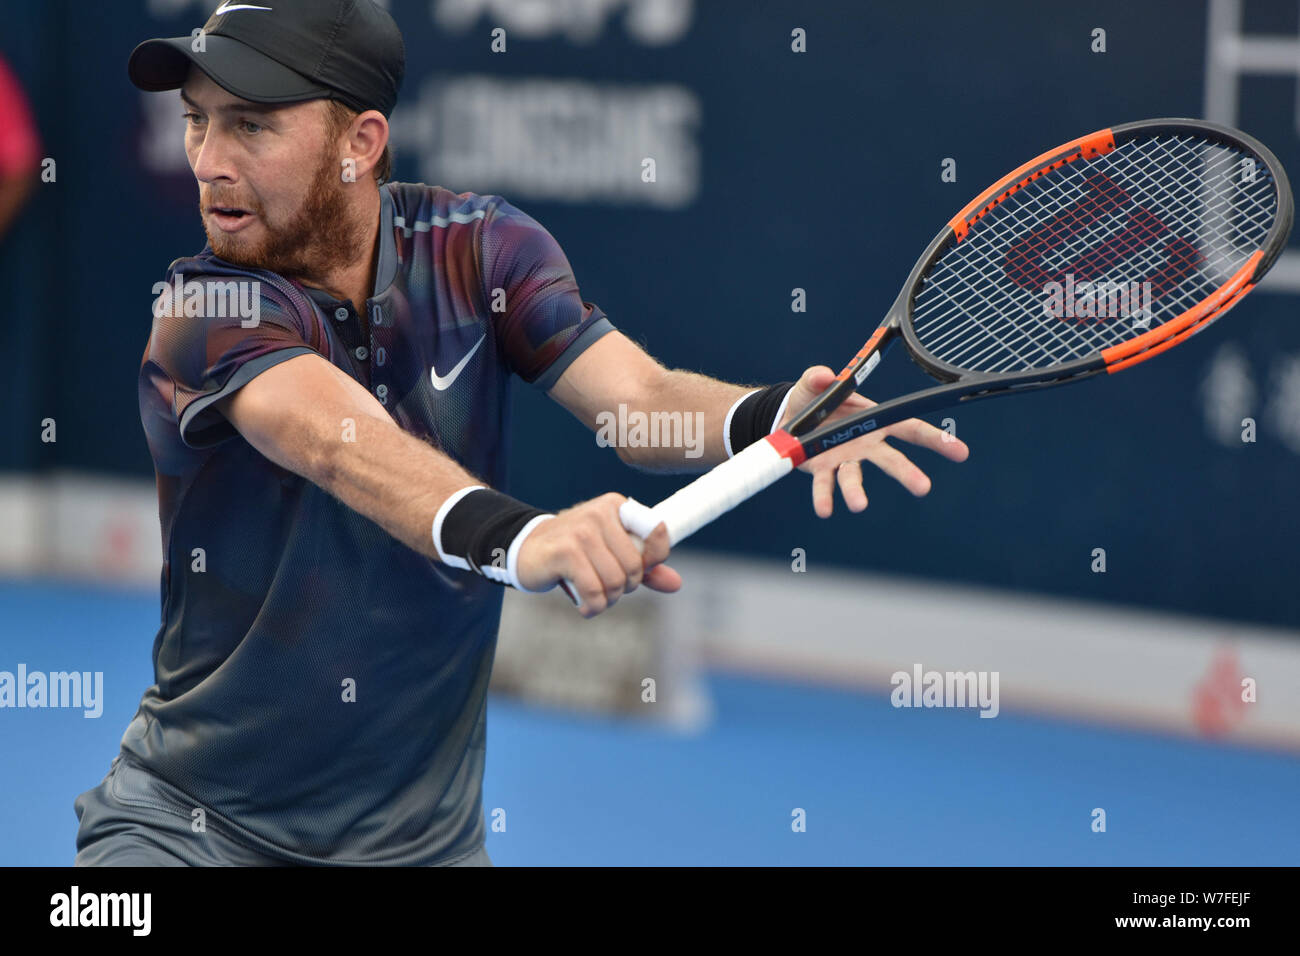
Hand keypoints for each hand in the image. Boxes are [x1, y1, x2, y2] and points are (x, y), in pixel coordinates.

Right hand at [516, 492, 681, 617]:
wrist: (525, 550)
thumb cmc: (574, 553)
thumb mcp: (612, 555)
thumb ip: (644, 568)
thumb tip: (676, 584)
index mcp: (618, 507)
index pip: (658, 535)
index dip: (652, 562)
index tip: (635, 573)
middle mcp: (601, 513)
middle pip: (635, 567)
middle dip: (624, 588)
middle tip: (606, 590)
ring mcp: (582, 530)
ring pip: (616, 582)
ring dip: (607, 600)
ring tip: (593, 598)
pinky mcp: (565, 551)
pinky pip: (594, 591)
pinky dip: (592, 607)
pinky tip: (584, 606)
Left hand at [777, 365, 969, 517]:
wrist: (788, 419)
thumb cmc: (812, 399)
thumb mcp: (814, 382)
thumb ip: (819, 376)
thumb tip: (825, 375)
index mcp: (874, 419)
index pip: (910, 428)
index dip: (936, 439)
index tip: (960, 452)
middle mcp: (864, 444)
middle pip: (891, 459)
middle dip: (907, 473)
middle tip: (924, 488)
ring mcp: (845, 459)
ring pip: (854, 476)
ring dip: (856, 491)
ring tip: (859, 505)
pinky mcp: (823, 470)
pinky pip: (825, 485)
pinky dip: (824, 497)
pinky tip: (825, 510)